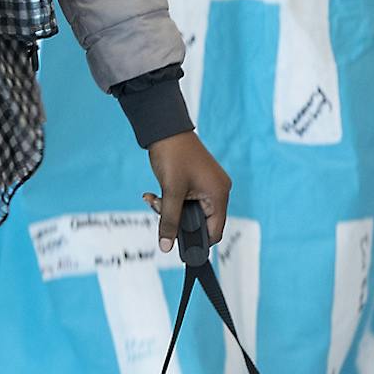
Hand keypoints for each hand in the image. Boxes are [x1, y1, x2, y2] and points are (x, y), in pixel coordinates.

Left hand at [143, 130, 230, 254]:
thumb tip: (166, 246)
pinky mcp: (197, 180)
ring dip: (170, 209)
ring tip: (154, 199)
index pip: (215, 231)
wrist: (164, 127)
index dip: (197, 241)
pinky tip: (154, 194)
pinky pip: (186, 199)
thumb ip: (169, 221)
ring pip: (190, 211)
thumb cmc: (172, 154)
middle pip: (201, 221)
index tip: (178, 245)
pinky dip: (171, 200)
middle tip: (159, 210)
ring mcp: (208, 184)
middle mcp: (218, 190)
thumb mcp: (170, 192)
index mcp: (219, 194)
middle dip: (177, 220)